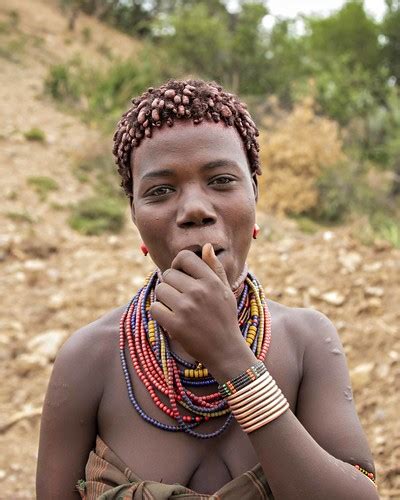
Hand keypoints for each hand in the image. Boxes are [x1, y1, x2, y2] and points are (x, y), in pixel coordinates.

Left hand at [150, 243, 247, 372]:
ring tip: (177, 308)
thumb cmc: (225, 318)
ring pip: (160, 290)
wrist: (226, 350)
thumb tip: (205, 247)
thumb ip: (215, 268)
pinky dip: (160, 313)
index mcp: (211, 281)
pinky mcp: (175, 325)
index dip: (178, 264)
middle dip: (171, 284)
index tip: (181, 275)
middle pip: (168, 274)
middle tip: (180, 297)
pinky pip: (155, 308)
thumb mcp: (225, 291)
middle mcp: (199, 291)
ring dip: (164, 299)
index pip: (185, 257)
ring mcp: (186, 308)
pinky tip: (171, 319)